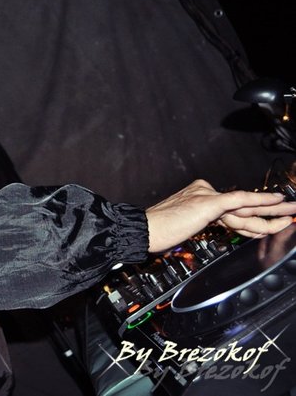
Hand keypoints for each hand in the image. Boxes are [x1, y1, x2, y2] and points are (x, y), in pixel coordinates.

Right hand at [146, 179, 295, 252]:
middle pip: (242, 206)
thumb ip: (201, 223)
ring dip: (272, 211)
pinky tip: (276, 200)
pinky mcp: (208, 202)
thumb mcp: (182, 226)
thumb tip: (213, 228)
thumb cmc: (155, 232)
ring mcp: (206, 195)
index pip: (231, 209)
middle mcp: (204, 192)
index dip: (252, 218)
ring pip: (245, 206)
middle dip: (270, 211)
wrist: (142, 230)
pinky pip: (240, 200)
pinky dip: (260, 200)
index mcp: (198, 197)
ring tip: (291, 211)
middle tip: (291, 209)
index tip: (267, 223)